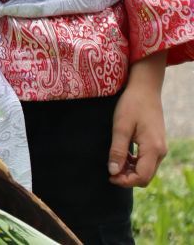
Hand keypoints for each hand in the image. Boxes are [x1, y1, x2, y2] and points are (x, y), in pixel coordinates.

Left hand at [109, 52, 167, 186]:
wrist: (145, 89)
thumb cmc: (132, 105)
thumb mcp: (121, 127)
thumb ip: (117, 150)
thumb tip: (113, 172)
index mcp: (153, 149)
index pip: (142, 177)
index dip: (125, 181)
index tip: (109, 176)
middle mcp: (160, 151)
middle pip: (146, 176)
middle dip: (128, 177)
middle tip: (109, 170)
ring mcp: (160, 148)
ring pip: (146, 169)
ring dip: (130, 170)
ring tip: (113, 162)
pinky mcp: (156, 143)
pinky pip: (147, 161)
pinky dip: (134, 162)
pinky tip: (122, 155)